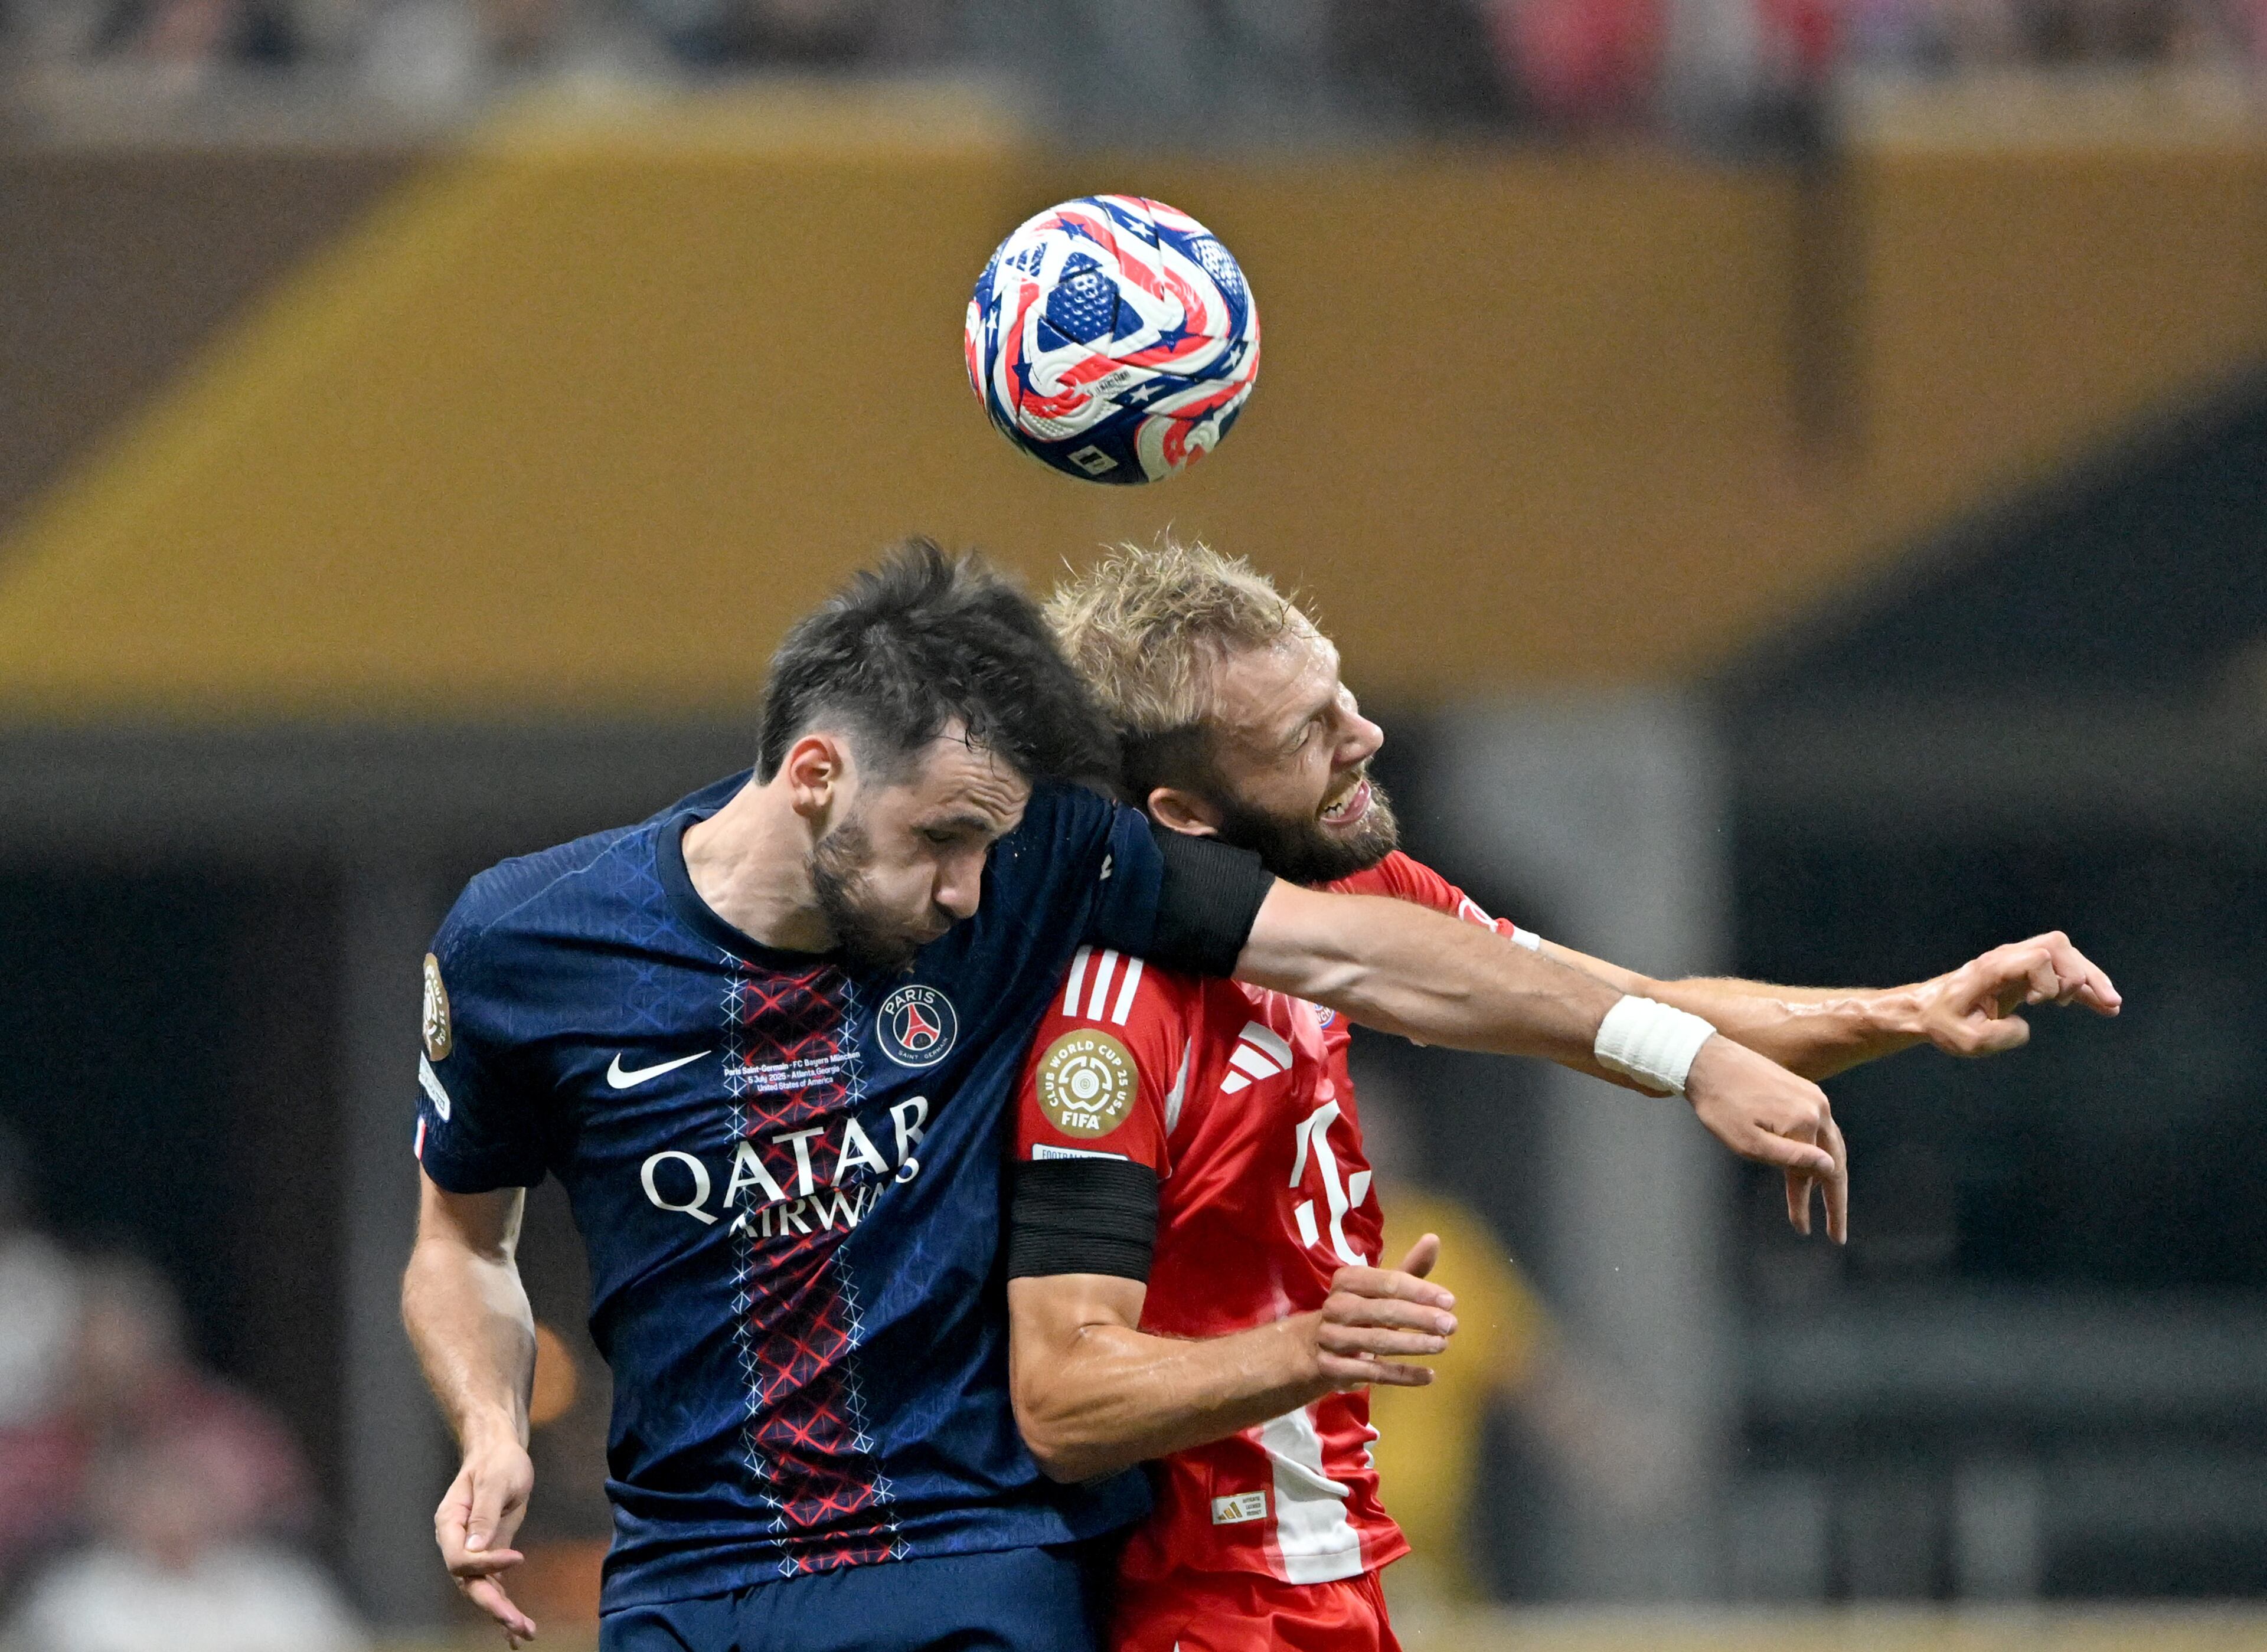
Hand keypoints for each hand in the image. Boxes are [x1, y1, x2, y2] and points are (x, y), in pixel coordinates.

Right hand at [435, 1431, 537, 1645]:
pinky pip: (493, 1584)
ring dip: (501, 1612)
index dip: (486, 1563)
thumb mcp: (495, 1481)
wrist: (500, 1452)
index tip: (518, 1557)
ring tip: (525, 1633)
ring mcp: (471, 1551)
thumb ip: (484, 1513)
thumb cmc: (498, 1461)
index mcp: (450, 1524)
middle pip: (468, 1583)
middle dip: (493, 1605)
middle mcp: (456, 1543)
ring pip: (481, 1589)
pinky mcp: (490, 1553)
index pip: (460, 1558)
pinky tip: (518, 1629)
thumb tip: (474, 1547)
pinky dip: (504, 1605)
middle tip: (518, 1623)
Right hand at [1311, 1235, 1457, 1389]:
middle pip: (1385, 1311)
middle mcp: (1336, 1306)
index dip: (1420, 1291)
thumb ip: (1409, 1269)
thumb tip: (1434, 1239)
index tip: (1450, 1301)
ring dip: (1414, 1344)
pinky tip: (1428, 1375)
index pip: (1388, 1282)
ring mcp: (1331, 1338)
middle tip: (1451, 1325)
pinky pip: (1373, 1373)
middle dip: (1421, 1318)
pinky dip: (1403, 1375)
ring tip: (1443, 1345)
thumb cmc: (1358, 1312)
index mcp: (1347, 1280)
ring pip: (1379, 1342)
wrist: (1313, 1346)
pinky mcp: (1332, 1368)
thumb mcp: (1380, 1290)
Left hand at [1684, 1035, 1846, 1243]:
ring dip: (1827, 1177)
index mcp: (1806, 1121)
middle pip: (1835, 1162)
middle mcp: (1817, 1107)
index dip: (1807, 1206)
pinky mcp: (1802, 1089)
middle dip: (1834, 1199)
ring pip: (1829, 1145)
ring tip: (1827, 1205)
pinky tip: (1811, 1167)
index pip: (1813, 1175)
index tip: (1803, 1230)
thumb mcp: (1748, 1142)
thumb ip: (1791, 1158)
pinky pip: (1817, 1128)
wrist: (1705, 1060)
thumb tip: (1830, 1169)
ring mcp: (1812, 1095)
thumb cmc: (1719, 1105)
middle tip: (1836, 1233)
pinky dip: (1816, 1152)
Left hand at [1916, 931, 2120, 1056]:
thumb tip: (2026, 1028)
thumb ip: (1999, 1035)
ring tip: (2111, 1006)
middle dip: (2083, 974)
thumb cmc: (1944, 1023)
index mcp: (1993, 969)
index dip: (2049, 979)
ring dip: (2089, 979)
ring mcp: (2017, 963)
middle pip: (2057, 947)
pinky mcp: (2023, 974)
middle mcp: (2007, 958)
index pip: (2037, 956)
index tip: (2037, 1004)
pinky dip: (2082, 987)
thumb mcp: (1966, 1040)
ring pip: (2064, 955)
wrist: (1928, 1011)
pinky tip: (2103, 1006)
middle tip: (2103, 1004)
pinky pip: (2059, 971)